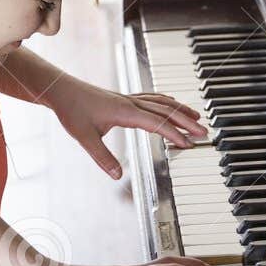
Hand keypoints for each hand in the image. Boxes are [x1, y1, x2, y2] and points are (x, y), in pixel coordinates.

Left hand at [47, 77, 206, 178]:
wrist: (61, 90)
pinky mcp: (125, 98)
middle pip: (166, 111)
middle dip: (186, 122)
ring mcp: (129, 99)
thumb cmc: (71, 110)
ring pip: (162, 103)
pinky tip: (173, 104)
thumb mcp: (84, 137)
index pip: (157, 123)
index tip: (188, 145)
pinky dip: (167, 102)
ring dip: (180, 111)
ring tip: (196, 118)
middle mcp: (131, 103)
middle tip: (204, 133)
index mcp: (125, 112)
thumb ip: (102, 157)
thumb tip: (117, 175)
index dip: (174, 134)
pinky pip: (153, 98)